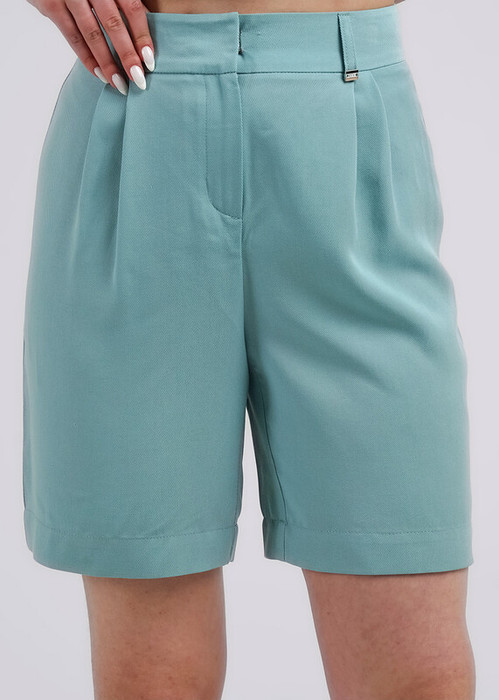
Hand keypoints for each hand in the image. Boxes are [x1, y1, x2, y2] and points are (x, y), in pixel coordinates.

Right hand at [27, 0, 155, 94]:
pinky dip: (87, 58)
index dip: (142, 35)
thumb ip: (120, 3)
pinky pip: (72, 37)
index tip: (149, 60)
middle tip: (138, 79)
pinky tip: (99, 74)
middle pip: (114, 25)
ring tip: (120, 84)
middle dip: (127, 55)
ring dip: (107, 63)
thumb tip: (142, 33)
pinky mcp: (51, 4)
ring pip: (92, 34)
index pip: (132, 8)